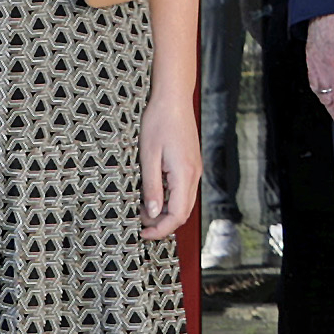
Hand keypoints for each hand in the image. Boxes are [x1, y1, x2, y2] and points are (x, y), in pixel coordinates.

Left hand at [140, 89, 202, 240]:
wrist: (173, 99)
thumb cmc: (158, 122)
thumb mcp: (148, 156)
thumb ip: (151, 187)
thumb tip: (153, 214)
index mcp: (184, 175)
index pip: (177, 215)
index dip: (161, 229)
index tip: (143, 233)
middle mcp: (194, 175)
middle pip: (183, 213)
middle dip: (163, 224)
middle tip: (140, 224)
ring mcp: (194, 170)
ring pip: (183, 203)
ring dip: (165, 212)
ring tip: (143, 209)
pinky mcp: (190, 165)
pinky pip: (182, 191)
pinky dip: (169, 200)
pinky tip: (152, 194)